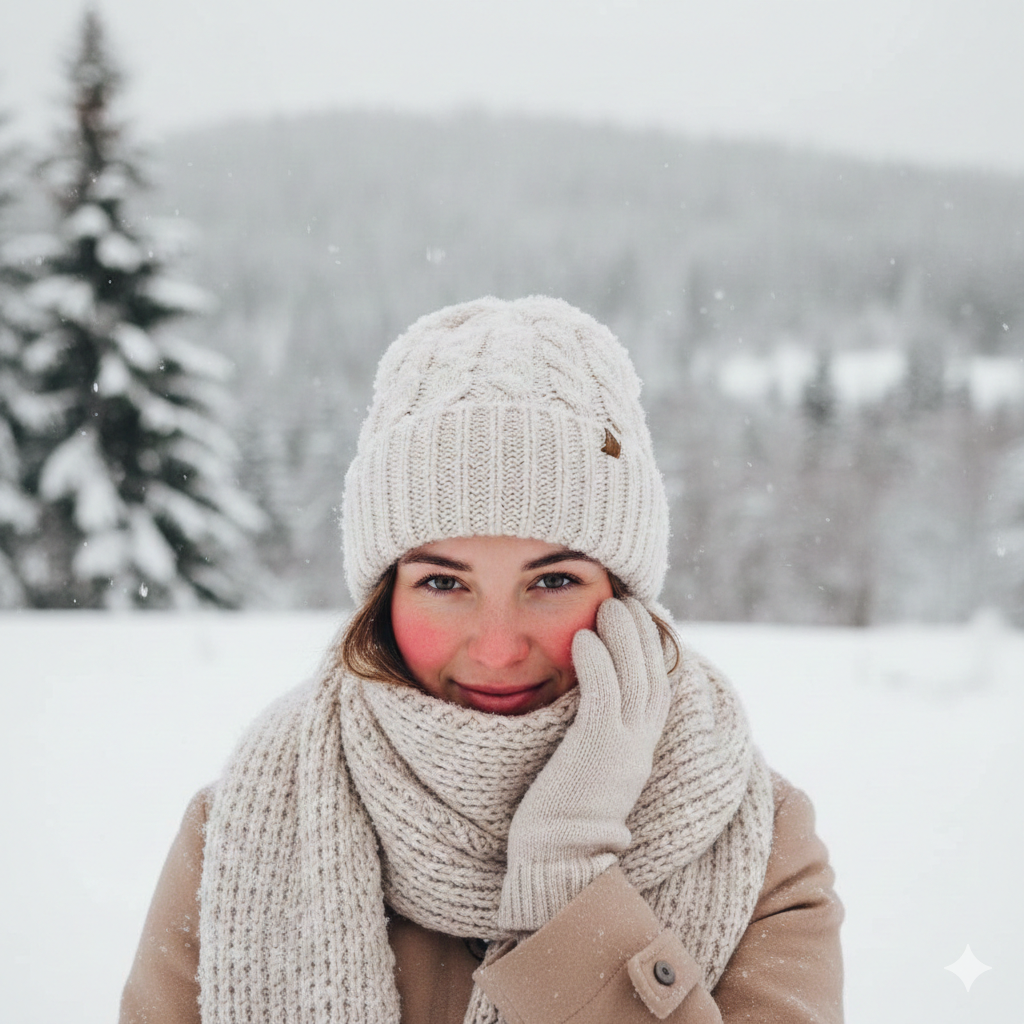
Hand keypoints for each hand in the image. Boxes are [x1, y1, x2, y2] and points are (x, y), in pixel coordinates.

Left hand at [498, 597, 670, 931]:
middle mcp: (639, 747)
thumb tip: (582, 715)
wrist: (557, 863)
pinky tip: (584, 637)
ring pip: (635, 680)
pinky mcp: (597, 751)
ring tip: (611, 604)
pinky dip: (598, 662)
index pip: (656, 692)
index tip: (645, 621)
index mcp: (638, 752)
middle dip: (645, 634)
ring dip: (625, 637)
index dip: (654, 654)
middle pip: (654, 677)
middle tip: (632, 599)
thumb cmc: (560, 822)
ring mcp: (622, 749)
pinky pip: (603, 696)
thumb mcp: (588, 774)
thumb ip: (593, 744)